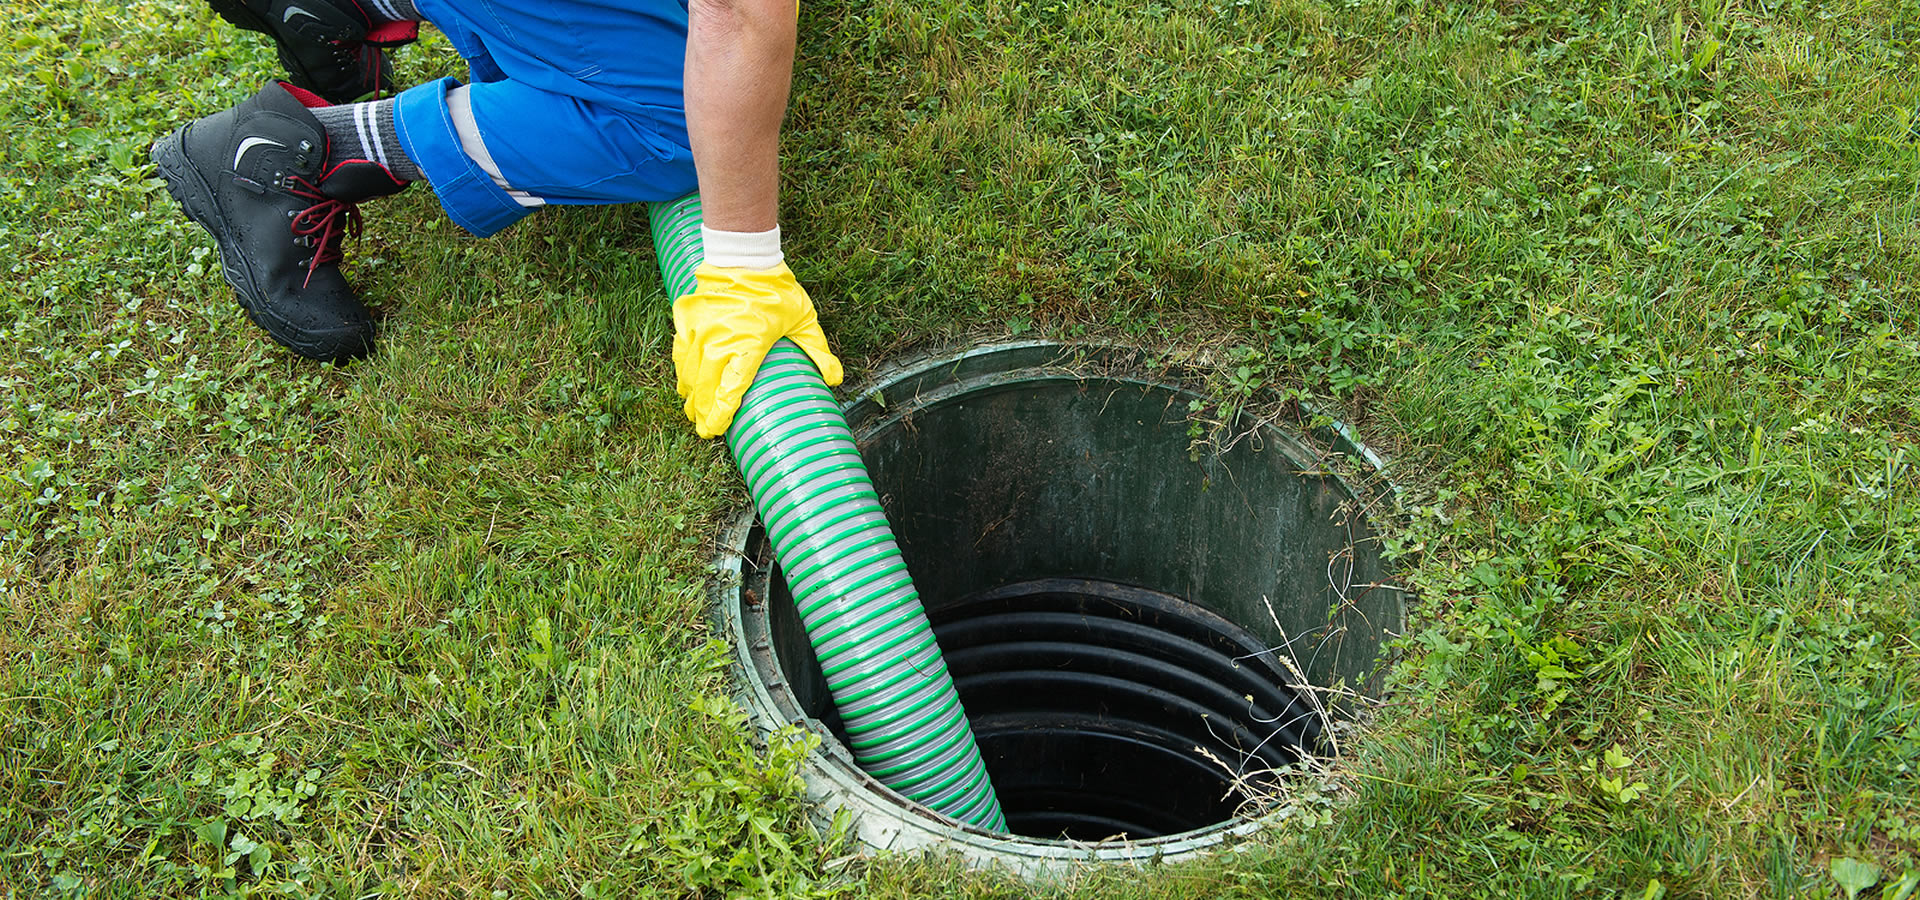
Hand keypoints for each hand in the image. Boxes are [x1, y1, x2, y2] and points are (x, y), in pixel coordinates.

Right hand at [672, 262, 843, 438]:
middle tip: (703, 429)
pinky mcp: (688, 319)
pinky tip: (685, 380)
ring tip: (692, 411)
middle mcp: (718, 340)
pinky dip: (682, 369)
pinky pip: (680, 350)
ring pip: (688, 371)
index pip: (730, 389)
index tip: (715, 430)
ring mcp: (699, 329)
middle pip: (704, 386)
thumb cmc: (776, 289)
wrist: (745, 255)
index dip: (720, 413)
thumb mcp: (803, 320)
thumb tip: (836, 379)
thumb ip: (817, 351)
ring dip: (690, 393)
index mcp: (748, 344)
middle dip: (701, 411)